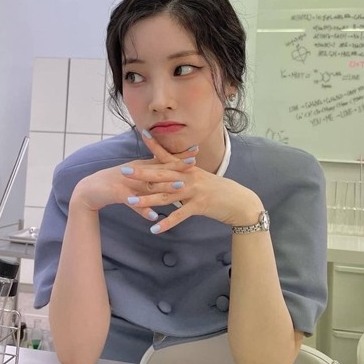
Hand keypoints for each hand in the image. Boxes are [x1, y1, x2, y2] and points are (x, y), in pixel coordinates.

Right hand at [70, 136, 199, 224]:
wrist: (89, 190)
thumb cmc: (112, 185)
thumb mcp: (134, 181)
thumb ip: (149, 182)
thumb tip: (165, 183)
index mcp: (140, 167)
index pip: (162, 160)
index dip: (178, 157)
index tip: (195, 152)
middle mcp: (136, 172)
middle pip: (159, 169)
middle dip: (177, 166)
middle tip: (194, 164)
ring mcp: (127, 182)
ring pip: (149, 184)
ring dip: (165, 186)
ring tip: (180, 187)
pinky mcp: (118, 193)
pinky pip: (132, 202)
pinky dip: (142, 209)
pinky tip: (152, 216)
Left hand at [116, 132, 261, 235]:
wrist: (239, 202)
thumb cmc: (220, 192)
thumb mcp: (202, 180)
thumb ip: (187, 177)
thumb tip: (173, 178)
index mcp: (189, 170)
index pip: (169, 156)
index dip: (155, 145)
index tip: (142, 134)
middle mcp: (189, 177)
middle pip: (162, 175)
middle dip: (142, 173)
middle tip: (123, 171)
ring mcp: (194, 191)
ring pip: (166, 195)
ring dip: (147, 200)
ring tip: (130, 201)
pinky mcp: (199, 206)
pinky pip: (179, 216)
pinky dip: (166, 223)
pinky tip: (154, 229)